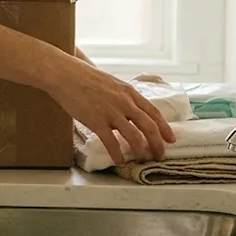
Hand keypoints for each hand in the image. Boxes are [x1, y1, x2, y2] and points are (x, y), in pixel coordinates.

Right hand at [46, 57, 175, 166]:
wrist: (65, 74)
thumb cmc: (84, 77)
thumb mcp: (111, 83)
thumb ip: (122, 96)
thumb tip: (127, 109)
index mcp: (129, 92)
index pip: (153, 112)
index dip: (164, 128)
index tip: (170, 139)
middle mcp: (125, 102)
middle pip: (149, 127)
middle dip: (157, 144)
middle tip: (160, 155)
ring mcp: (111, 112)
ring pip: (134, 136)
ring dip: (141, 151)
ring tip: (142, 159)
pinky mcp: (96, 121)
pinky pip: (111, 142)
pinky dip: (118, 154)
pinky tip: (119, 161)